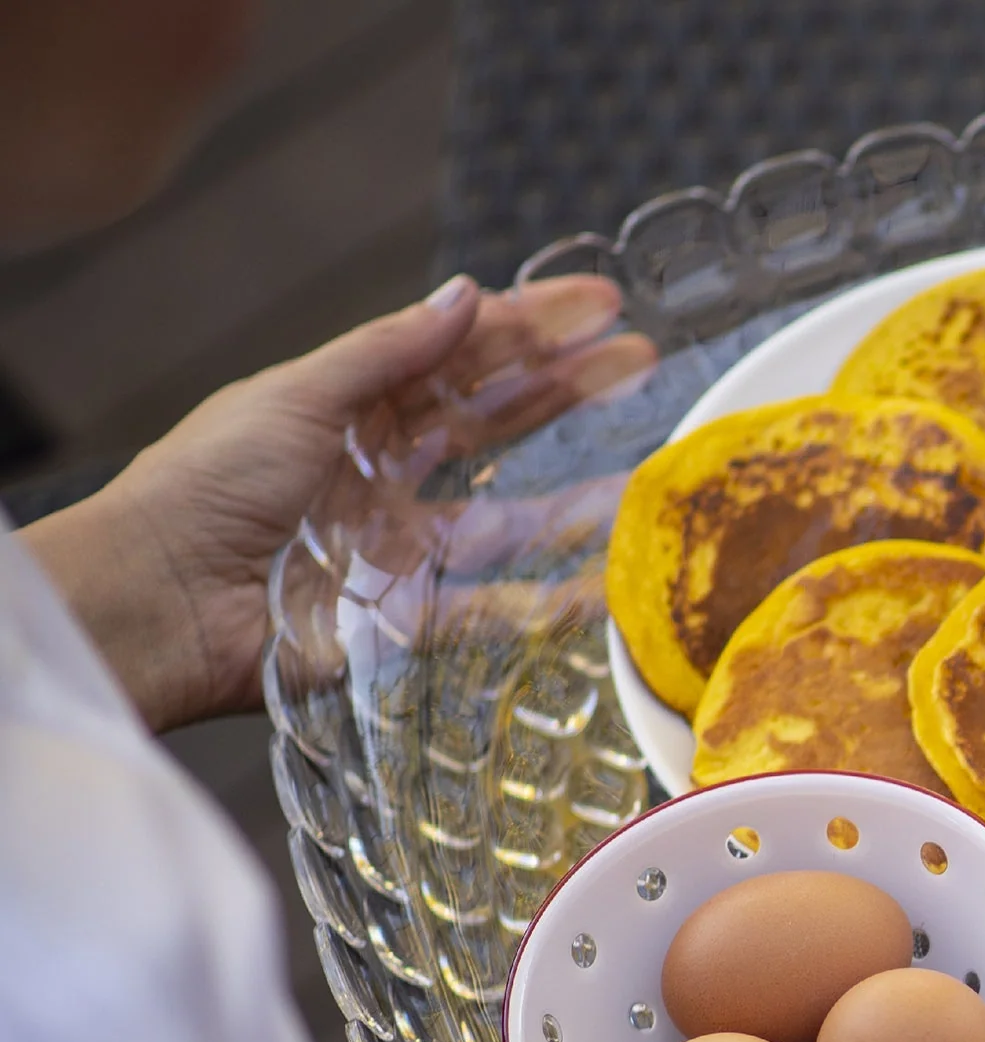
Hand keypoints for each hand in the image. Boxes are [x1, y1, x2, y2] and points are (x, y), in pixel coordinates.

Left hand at [21, 275, 653, 731]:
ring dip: (572, 495)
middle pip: (491, 425)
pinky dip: (545, 600)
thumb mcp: (297, 396)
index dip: (528, 329)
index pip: (457, 357)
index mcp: (350, 410)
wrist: (163, 600)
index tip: (598, 306)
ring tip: (640, 475)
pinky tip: (599, 580)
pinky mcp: (405, 621)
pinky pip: (489, 608)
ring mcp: (399, 549)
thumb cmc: (207, 486)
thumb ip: (388, 354)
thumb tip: (466, 297)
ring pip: (505, 517)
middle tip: (640, 362)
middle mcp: (382, 474)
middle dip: (565, 391)